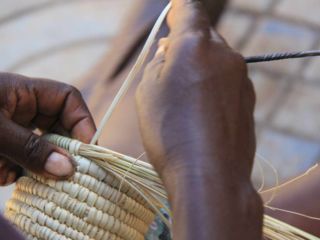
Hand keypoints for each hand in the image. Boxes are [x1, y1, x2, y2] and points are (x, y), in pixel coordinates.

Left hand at [0, 73, 95, 184]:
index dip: (83, 123)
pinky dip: (15, 173)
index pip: (68, 99)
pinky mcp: (1, 149)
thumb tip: (68, 169)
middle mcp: (22, 110)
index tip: (88, 151)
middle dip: (64, 151)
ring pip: (41, 149)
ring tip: (32, 178)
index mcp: (24, 93)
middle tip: (69, 173)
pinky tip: (2, 175)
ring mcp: (11, 130)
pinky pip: (20, 162)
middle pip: (59, 127)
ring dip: (37, 166)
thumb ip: (30, 148)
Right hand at [136, 0, 261, 238]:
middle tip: (168, 69)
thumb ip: (158, 61)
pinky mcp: (248, 99)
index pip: (189, 10)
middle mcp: (225, 54)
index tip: (176, 10)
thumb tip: (168, 49)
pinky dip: (212, 87)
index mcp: (195, 45)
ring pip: (216, 60)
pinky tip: (201, 113)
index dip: (179, 9)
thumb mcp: (149, 91)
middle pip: (203, 37)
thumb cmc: (171, 132)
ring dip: (199, 69)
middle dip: (185, 46)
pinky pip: (226, 81)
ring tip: (184, 100)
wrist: (211, 174)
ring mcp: (241, 78)